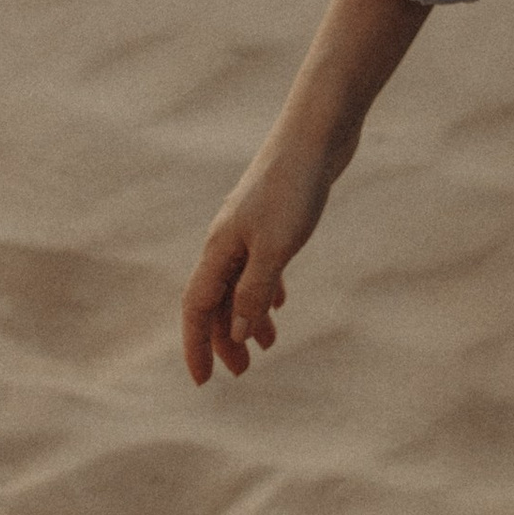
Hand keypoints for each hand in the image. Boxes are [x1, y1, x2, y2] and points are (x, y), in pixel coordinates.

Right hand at [179, 136, 338, 383]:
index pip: (196, 308)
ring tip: (267, 345)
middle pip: (216, 300)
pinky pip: (260, 264)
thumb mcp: (276, 248)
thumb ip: (253, 292)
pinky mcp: (273, 216)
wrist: (317, 132)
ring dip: (247, 316)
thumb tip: (235, 336)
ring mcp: (249, 226)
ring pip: (239, 282)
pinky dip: (265, 288)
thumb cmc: (295, 188)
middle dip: (224, 338)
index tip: (203, 382)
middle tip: (242, 372)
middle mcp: (226, 239)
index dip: (196, 346)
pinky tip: (279, 303)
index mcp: (218, 248)